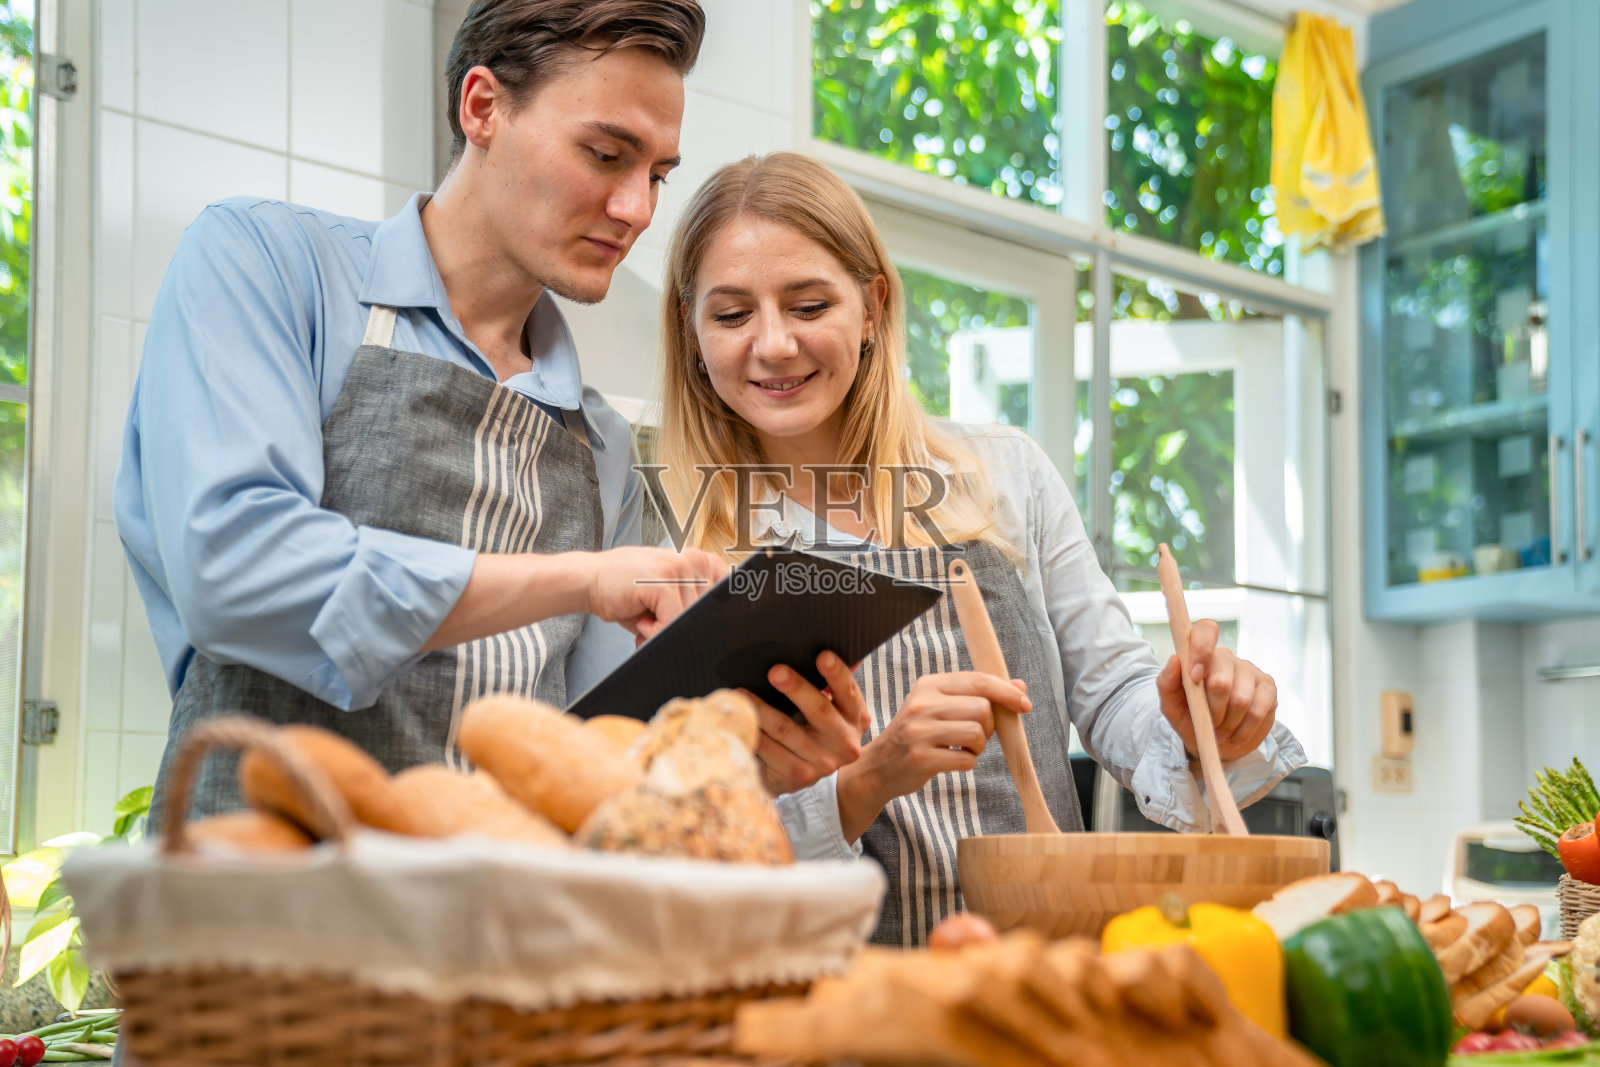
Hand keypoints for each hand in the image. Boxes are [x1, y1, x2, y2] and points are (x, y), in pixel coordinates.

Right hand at [584, 546, 727, 641]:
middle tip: (655, 627)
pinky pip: (673, 620)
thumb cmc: (626, 592)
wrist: (589, 580)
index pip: (729, 591)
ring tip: (645, 622)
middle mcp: (693, 559)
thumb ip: (689, 609)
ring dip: (665, 630)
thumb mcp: (666, 598)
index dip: (718, 616)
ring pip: (690, 619)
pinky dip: (656, 632)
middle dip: (683, 628)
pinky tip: (641, 624)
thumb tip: (714, 635)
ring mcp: (679, 567)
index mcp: (699, 560)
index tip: (708, 630)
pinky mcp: (663, 580)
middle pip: (709, 612)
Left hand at [745, 652, 870, 795]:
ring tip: (742, 693)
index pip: (848, 692)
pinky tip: (736, 720)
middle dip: (796, 688)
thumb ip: (833, 682)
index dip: (836, 674)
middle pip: (819, 711)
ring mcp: (822, 763)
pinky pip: (768, 751)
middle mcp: (845, 743)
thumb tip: (828, 646)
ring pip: (785, 730)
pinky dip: (751, 733)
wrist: (808, 772)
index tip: (822, 655)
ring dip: (761, 710)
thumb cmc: (815, 727)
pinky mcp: (797, 777)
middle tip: (775, 671)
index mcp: (856, 718)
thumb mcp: (833, 708)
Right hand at [836, 672, 1029, 842]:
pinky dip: (968, 762)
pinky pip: (966, 759)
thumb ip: (978, 695)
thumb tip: (1020, 685)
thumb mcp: (941, 707)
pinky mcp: (921, 758)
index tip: (1025, 705)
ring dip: (979, 746)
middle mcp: (922, 704)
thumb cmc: (917, 735)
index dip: (1006, 692)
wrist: (879, 767)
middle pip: (982, 709)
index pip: (978, 681)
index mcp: (929, 685)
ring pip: (976, 733)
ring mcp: (919, 731)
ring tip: (962, 748)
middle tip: (972, 736)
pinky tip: (952, 760)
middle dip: (988, 727)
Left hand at [1155, 619, 1276, 762]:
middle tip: (1210, 722)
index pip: (1205, 630)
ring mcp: (1250, 670)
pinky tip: (1238, 733)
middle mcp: (1226, 658)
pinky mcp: (1268, 687)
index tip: (1194, 677)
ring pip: (1241, 699)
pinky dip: (1244, 729)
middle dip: (1213, 710)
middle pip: (1221, 680)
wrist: (1216, 742)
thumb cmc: (1192, 718)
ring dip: (1228, 723)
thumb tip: (1174, 660)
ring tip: (1223, 729)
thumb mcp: (1172, 706)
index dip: (1201, 650)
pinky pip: (1258, 711)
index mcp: (1200, 655)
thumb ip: (1166, 684)